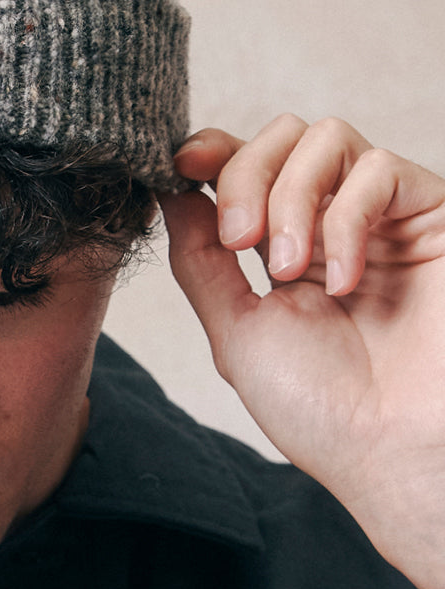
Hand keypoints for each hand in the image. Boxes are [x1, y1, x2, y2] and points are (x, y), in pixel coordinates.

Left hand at [161, 114, 444, 588]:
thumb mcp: (236, 330)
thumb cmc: (320, 409)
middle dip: (245, 175)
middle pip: (282, 136)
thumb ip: (200, 259)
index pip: (247, 165)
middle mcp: (334, 224)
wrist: (391, 452)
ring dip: (290, 197)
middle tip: (238, 239)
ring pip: (326, 138)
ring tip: (287, 269)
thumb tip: (169, 192)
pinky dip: (346, 220)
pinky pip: (379, 170)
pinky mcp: (431, 216)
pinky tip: (342, 282)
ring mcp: (382, 218)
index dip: (213, 150)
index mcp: (285, 249)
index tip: (180, 165)